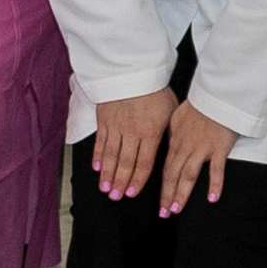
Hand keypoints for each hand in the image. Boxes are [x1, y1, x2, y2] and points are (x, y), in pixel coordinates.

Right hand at [90, 87, 178, 203]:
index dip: (137, 180)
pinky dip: (98, 156)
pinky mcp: (104, 119)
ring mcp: (116, 127)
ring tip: (104, 188)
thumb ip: (167, 132)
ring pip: (111, 156)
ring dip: (107, 174)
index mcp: (151, 133)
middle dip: (119, 182)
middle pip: (125, 163)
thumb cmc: (155, 89)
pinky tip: (96, 168)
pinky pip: (100, 141)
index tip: (132, 193)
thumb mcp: (170, 111)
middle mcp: (132, 133)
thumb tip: (168, 149)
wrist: (133, 70)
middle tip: (115, 197)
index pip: (144, 163)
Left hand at [155, 102, 238, 217]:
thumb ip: (172, 134)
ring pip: (188, 175)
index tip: (158, 201)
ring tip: (176, 209)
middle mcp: (185, 148)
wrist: (215, 96)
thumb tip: (168, 144)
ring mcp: (202, 149)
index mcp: (175, 142)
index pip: (165, 168)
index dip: (161, 186)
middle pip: (173, 176)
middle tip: (164, 213)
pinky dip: (214, 184)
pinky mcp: (218, 148)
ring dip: (181, 194)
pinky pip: (216, 169)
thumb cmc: (198, 105)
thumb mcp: (176, 118)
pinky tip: (211, 198)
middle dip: (167, 196)